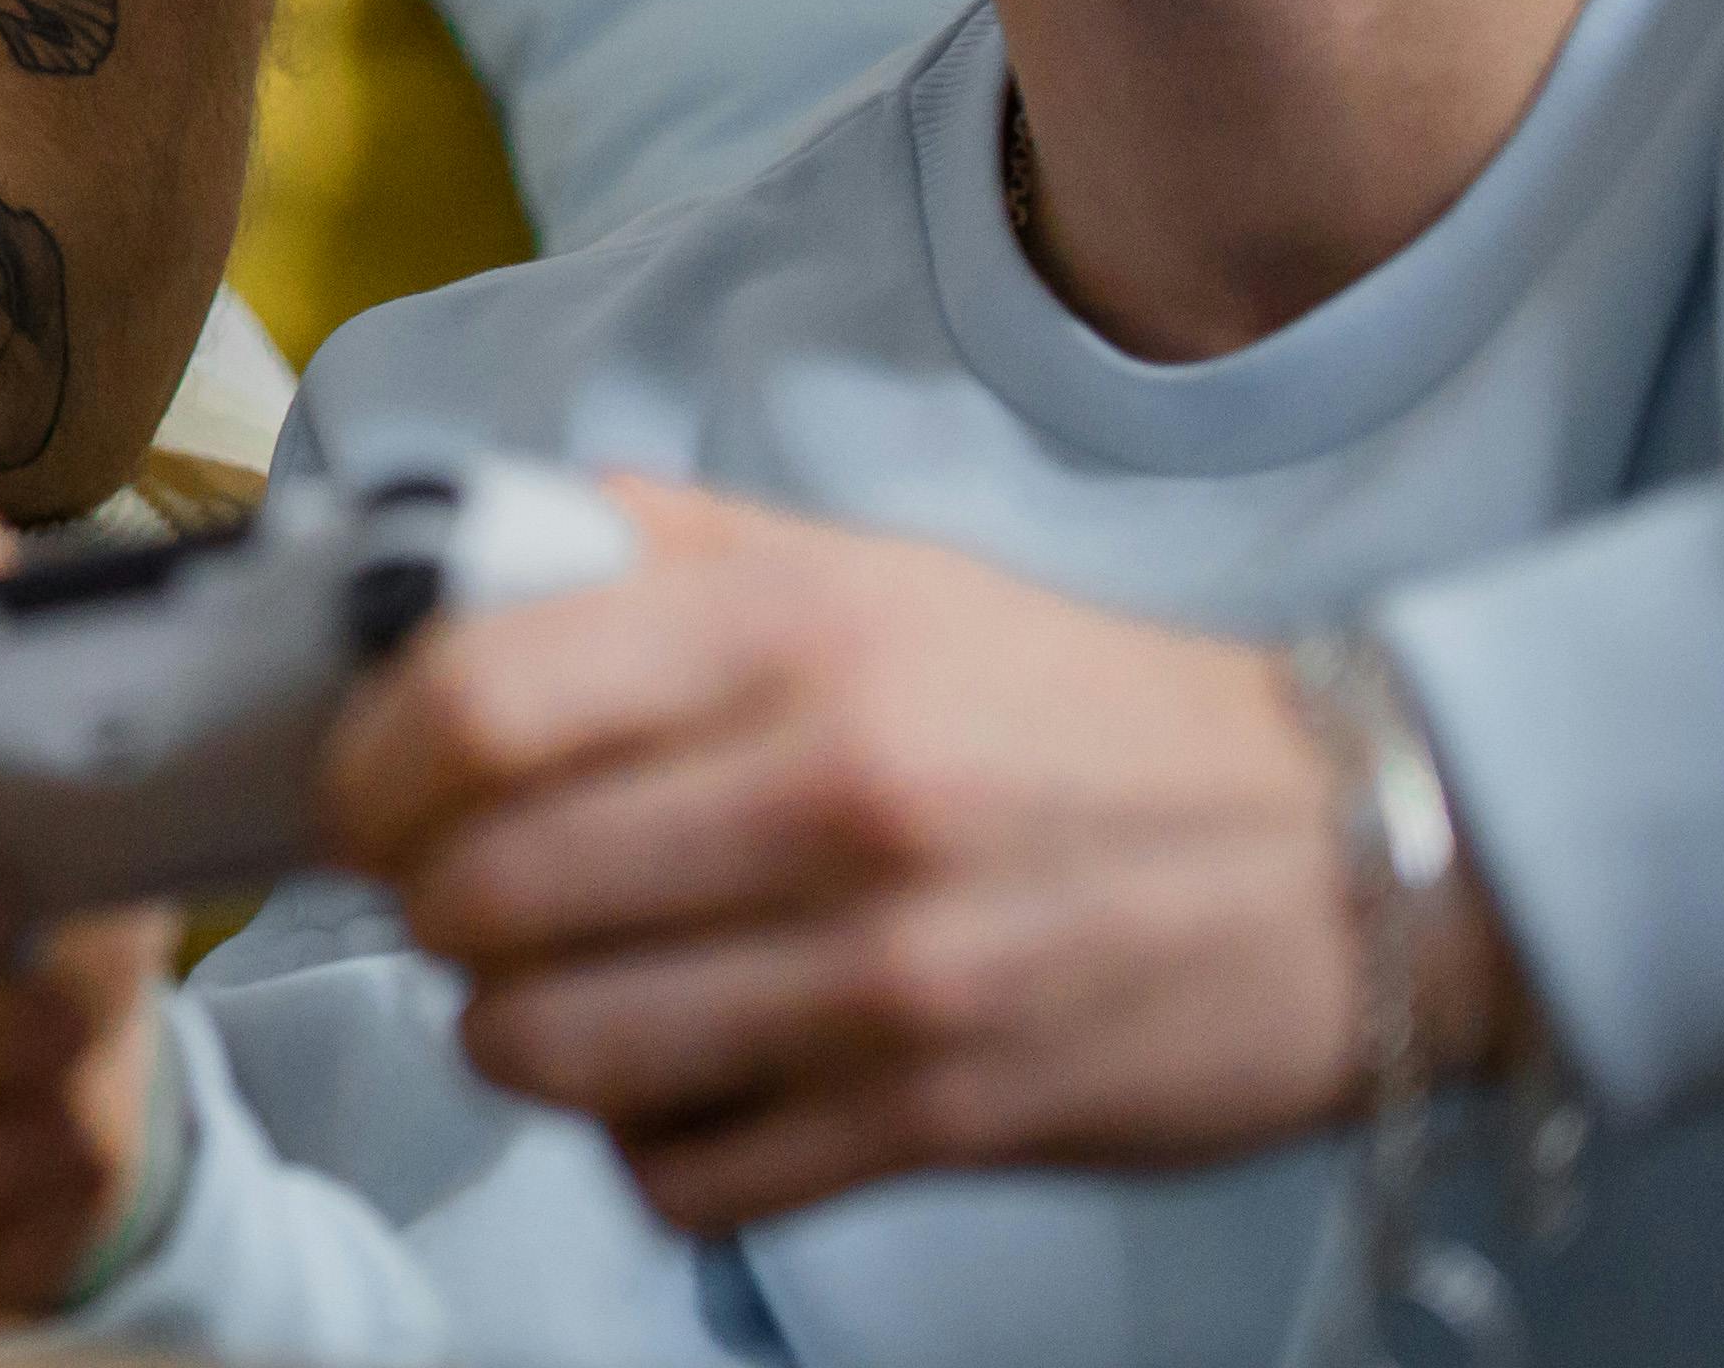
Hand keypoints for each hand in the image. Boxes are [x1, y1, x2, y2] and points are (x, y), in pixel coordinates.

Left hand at [318, 474, 1507, 1232]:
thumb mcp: (873, 574)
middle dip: (424, 907)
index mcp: (794, 638)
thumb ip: (655, 551)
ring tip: (540, 995)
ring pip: (555, 1051)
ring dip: (507, 1034)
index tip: (364, 788)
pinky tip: (670, 1085)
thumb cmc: (1074, 710)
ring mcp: (886, 977)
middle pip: (482, 893)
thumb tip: (451, 550)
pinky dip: (640, 1145)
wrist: (1359, 856)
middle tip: (448, 896)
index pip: (471, 702)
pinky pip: (686, 1174)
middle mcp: (831, 799)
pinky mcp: (941, 1121)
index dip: (369, 761)